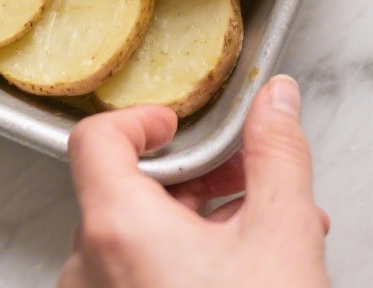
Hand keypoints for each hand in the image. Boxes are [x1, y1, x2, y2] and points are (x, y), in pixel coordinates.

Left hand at [60, 75, 329, 287]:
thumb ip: (276, 153)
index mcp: (115, 229)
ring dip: (198, 226)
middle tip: (249, 181)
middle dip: (198, 182)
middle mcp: (90, 270)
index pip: (95, 139)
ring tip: (264, 235)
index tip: (176, 124)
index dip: (140, 119)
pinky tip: (243, 276)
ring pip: (138, 241)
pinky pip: (137, 281)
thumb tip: (276, 101)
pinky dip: (181, 266)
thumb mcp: (282, 236)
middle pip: (127, 191)